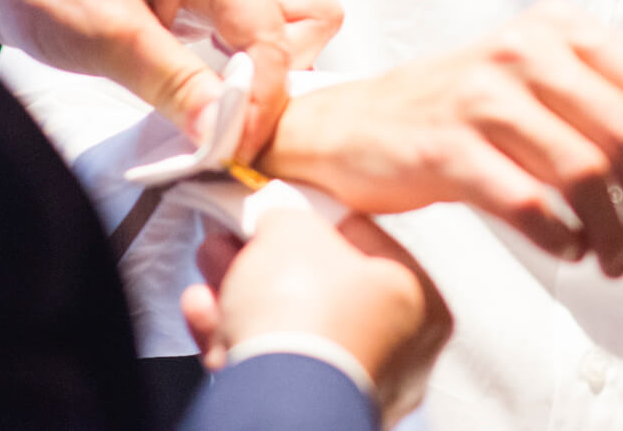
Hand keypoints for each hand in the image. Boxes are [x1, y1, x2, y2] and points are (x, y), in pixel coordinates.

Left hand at [0, 0, 343, 156]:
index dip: (263, 94)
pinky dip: (242, 76)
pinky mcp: (203, 5)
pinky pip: (250, 39)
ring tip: (223, 118)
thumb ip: (175, 83)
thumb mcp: (108, 35)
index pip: (276, 32)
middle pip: (308, 17)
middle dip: (285, 75)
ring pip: (287, 29)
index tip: (234, 143)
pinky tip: (209, 103)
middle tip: (238, 119)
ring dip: (267, 78)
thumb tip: (226, 134)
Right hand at [181, 210, 450, 427]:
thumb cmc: (306, 309)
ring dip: (241, 293)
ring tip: (211, 264)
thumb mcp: (295, 227)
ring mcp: (351, 386)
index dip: (314, 218)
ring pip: (288, 327)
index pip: (365, 244)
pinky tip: (203, 308)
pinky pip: (268, 363)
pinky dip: (232, 334)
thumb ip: (289, 216)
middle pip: (318, 287)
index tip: (280, 211)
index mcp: (420, 303)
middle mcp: (395, 351)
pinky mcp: (306, 411)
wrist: (277, 395)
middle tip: (235, 237)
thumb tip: (277, 222)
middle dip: (265, 259)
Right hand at [258, 1, 622, 275]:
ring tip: (614, 259)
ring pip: (586, 172)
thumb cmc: (462, 113)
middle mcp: (522, 49)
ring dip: (615, 231)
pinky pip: (528, 201)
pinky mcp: (446, 146)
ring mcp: (481, 95)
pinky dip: (562, 236)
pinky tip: (568, 249)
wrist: (353, 128)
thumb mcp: (554, 99)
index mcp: (557, 28)